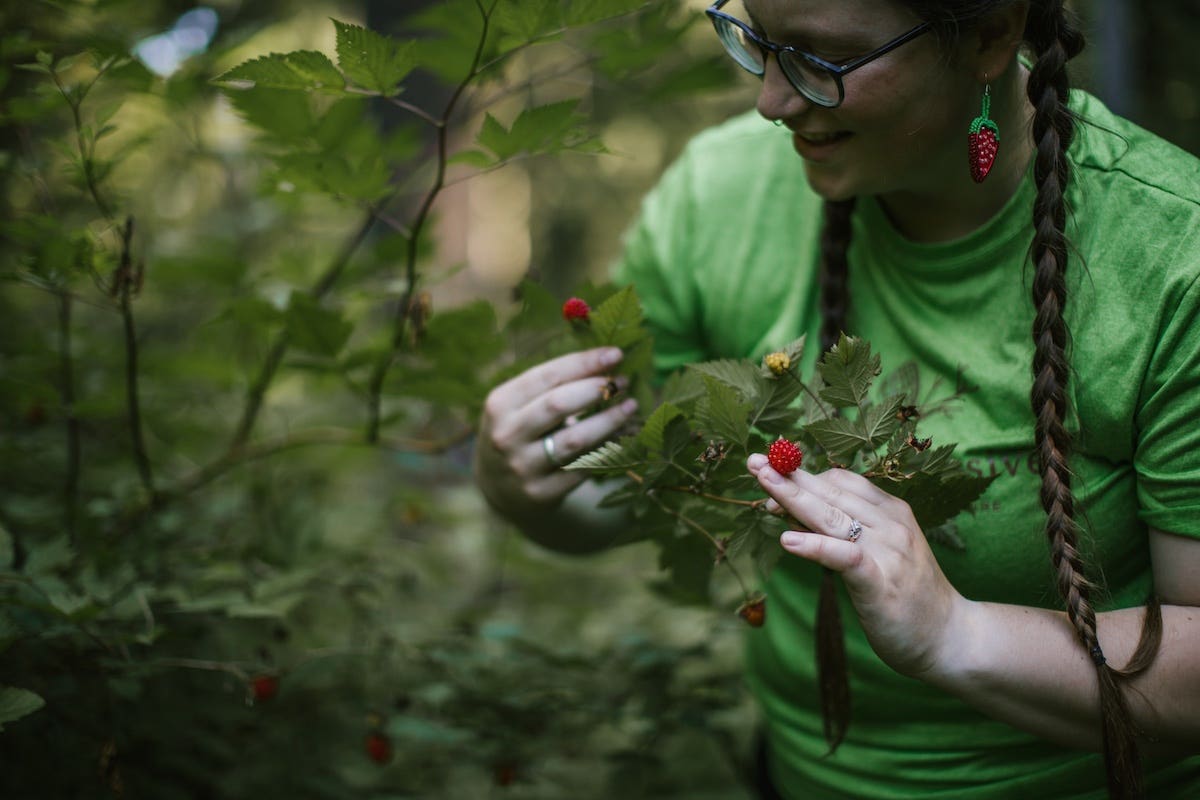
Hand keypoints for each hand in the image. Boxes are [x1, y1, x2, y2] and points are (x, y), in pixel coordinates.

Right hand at [475, 347, 637, 520]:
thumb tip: (605, 361)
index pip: (547, 376)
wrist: (498, 489)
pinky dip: (607, 449)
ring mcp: (523, 467)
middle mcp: (506, 436)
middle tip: (623, 382)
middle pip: (559, 404)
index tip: (616, 354)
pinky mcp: (542, 494)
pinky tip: (623, 435)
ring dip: (609, 420)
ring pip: (575, 439)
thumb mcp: (517, 406)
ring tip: (631, 406)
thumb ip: (552, 385)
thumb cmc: (518, 433)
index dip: (584, 363)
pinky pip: (583, 467)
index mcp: (500, 404)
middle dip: (597, 389)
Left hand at [747, 454, 968, 679]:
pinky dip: (815, 545)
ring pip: (833, 517)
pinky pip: (843, 556)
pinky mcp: (880, 582)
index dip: (805, 475)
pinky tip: (788, 540)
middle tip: (754, 462)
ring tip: (763, 487)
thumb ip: (847, 532)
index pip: (842, 482)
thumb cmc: (908, 596)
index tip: (772, 473)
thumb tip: (797, 514)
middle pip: (832, 493)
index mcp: (892, 512)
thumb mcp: (880, 554)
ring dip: (794, 498)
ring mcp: (887, 551)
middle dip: (790, 477)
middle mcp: (891, 524)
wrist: (951, 638)